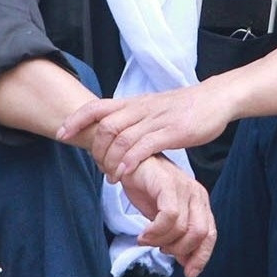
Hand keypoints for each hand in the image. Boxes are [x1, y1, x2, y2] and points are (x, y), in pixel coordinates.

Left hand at [58, 84, 232, 179]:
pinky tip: (125, 174)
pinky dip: (129, 162)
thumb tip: (113, 131)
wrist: (215, 99)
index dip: (75, 119)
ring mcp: (156, 120)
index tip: (61, 134)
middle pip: (105, 125)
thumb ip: (133, 118)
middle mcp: (141, 109)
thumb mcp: (153, 109)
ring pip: (121, 138)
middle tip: (98, 167)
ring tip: (111, 178)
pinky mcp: (172, 132)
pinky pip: (143, 147)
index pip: (97, 106)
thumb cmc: (184, 108)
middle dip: (95, 149)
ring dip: (111, 160)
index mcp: (134, 103)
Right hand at [118, 155, 215, 276]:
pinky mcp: (168, 185)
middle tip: (159, 249)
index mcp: (199, 203)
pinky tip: (143, 233)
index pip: (209, 235)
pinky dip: (156, 231)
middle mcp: (196, 194)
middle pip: (198, 234)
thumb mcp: (163, 217)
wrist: (126, 164)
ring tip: (145, 239)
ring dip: (161, 241)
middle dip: (178, 249)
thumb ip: (175, 236)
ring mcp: (184, 187)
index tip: (189, 274)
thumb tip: (184, 260)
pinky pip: (170, 216)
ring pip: (182, 228)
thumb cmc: (145, 188)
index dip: (201, 257)